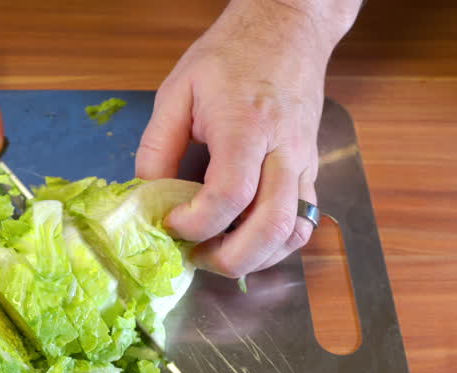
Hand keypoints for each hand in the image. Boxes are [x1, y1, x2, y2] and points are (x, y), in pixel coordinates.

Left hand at [136, 0, 360, 277]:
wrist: (287, 30)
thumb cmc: (231, 55)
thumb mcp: (177, 90)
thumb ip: (157, 146)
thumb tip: (145, 196)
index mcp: (247, 126)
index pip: (229, 195)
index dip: (196, 222)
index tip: (169, 222)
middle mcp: (283, 150)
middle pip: (270, 226)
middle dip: (228, 257)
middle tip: (193, 255)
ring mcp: (303, 164)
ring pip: (292, 232)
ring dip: (254, 258)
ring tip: (216, 253)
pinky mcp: (311, 171)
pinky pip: (302, 222)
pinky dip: (275, 245)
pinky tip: (245, 241)